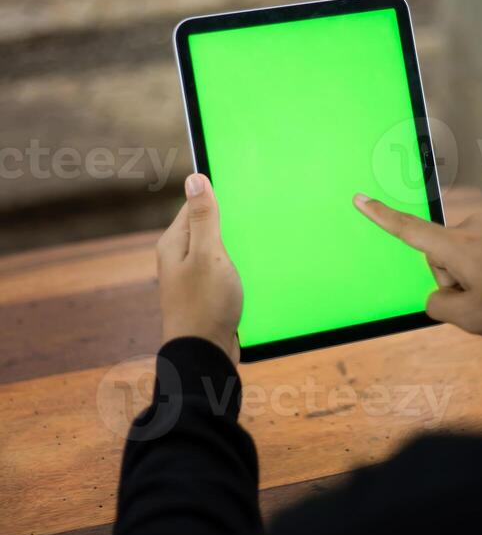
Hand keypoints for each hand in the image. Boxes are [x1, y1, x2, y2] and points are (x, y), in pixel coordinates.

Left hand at [157, 174, 241, 364]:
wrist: (204, 356)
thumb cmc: (204, 305)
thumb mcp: (208, 253)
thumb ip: (204, 217)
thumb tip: (194, 178)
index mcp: (174, 243)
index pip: (195, 205)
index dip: (218, 199)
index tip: (243, 197)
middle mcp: (178, 257)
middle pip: (207, 227)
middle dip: (230, 224)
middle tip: (253, 224)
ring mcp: (191, 277)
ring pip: (217, 250)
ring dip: (236, 248)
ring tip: (254, 250)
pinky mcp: (205, 294)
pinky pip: (222, 270)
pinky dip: (237, 267)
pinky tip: (251, 272)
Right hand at [353, 194, 481, 338]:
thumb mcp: (472, 319)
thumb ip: (439, 306)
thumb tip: (437, 294)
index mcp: (457, 245)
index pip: (409, 230)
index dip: (381, 216)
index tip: (360, 198)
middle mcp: (473, 225)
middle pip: (441, 254)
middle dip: (452, 278)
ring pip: (466, 253)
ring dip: (474, 273)